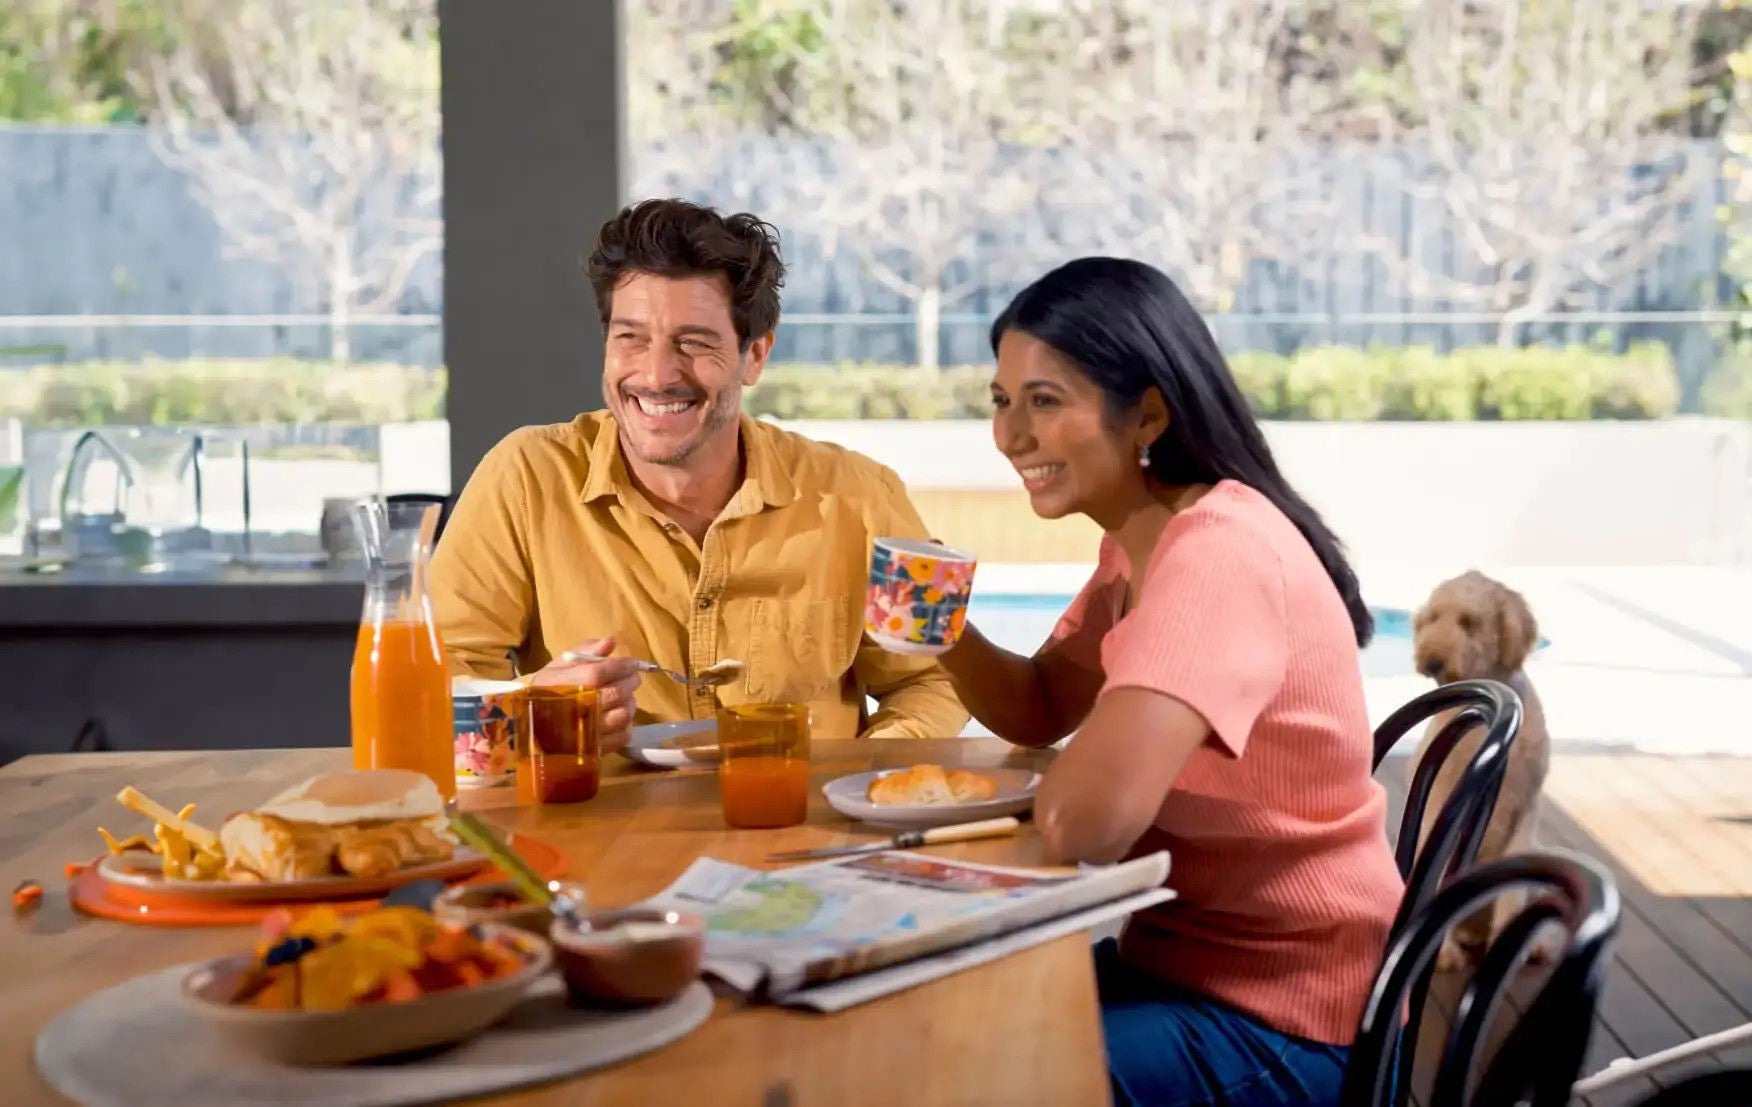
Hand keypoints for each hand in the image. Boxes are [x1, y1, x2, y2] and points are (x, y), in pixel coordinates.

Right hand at [532, 636, 641, 753]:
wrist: (529, 724)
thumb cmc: (546, 689)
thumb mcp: (559, 665)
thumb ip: (586, 652)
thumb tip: (611, 641)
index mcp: (569, 684)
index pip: (602, 672)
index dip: (622, 665)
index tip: (631, 663)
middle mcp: (581, 708)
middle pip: (618, 692)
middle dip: (631, 681)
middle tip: (633, 678)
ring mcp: (589, 731)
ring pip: (624, 714)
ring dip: (630, 702)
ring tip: (626, 697)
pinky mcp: (596, 748)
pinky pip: (623, 736)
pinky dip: (627, 725)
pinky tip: (619, 717)